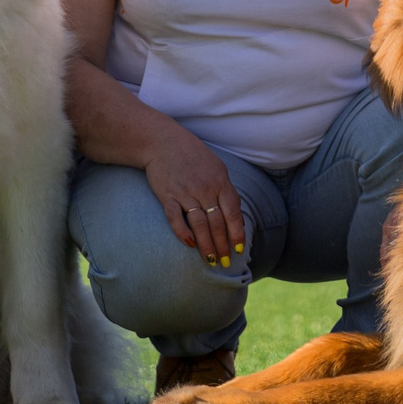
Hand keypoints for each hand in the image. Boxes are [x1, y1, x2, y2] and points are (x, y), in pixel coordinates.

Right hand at [142, 125, 246, 265]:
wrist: (163, 142)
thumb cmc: (193, 155)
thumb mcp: (216, 168)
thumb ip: (226, 190)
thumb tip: (235, 215)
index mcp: (220, 181)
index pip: (232, 212)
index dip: (237, 232)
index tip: (239, 249)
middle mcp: (204, 189)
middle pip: (216, 222)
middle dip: (222, 245)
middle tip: (225, 262)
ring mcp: (185, 192)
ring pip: (199, 224)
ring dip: (206, 244)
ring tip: (211, 260)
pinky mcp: (167, 195)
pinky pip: (175, 217)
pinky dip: (182, 231)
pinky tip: (189, 243)